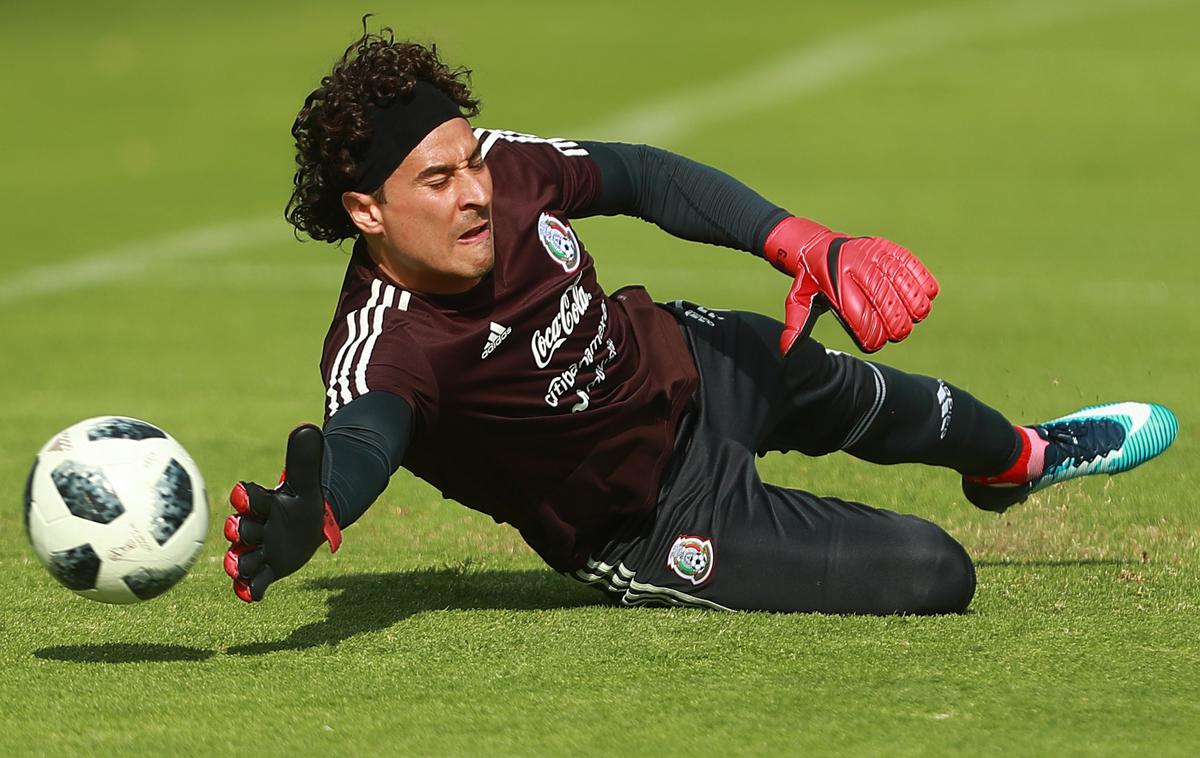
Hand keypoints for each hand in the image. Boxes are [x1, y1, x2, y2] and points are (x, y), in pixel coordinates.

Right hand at [223, 424, 340, 601]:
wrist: (308, 525)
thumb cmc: (302, 501)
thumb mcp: (307, 482)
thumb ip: (305, 459)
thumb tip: (308, 428)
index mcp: (263, 503)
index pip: (251, 498)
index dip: (246, 496)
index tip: (242, 492)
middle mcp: (255, 526)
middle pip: (242, 528)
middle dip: (239, 529)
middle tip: (237, 528)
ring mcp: (258, 550)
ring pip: (242, 558)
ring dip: (238, 562)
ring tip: (235, 565)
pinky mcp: (266, 570)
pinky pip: (254, 582)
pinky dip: (250, 588)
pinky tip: (250, 594)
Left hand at [764, 216, 938, 354]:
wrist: (815, 245)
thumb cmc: (810, 280)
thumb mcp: (798, 299)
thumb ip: (797, 324)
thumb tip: (787, 351)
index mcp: (833, 282)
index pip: (858, 313)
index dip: (871, 332)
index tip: (876, 344)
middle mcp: (854, 265)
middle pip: (883, 298)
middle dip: (896, 320)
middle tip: (900, 334)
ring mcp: (871, 253)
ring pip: (900, 279)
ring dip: (913, 301)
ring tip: (917, 317)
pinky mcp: (884, 246)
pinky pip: (908, 261)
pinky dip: (921, 277)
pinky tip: (929, 294)